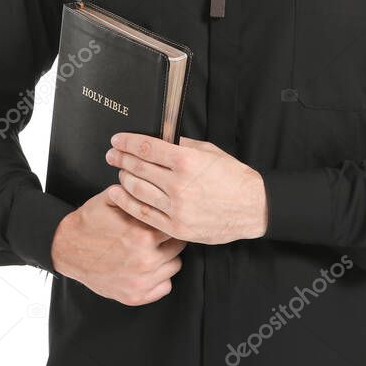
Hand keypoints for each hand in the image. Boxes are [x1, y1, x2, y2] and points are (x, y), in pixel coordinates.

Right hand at [51, 187, 186, 305]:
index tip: (166, 218)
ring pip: (174, 267)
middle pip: (179, 247)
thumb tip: (158, 184)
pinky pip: (165, 287)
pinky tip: (148, 266)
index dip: (171, 219)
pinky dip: (160, 278)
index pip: (175, 226)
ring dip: (167, 257)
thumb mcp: (112, 198)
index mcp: (143, 235)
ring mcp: (140, 282)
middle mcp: (145, 261)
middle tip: (158, 233)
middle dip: (170, 238)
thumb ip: (137, 192)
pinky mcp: (134, 297)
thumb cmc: (90, 222)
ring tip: (153, 249)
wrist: (66, 249)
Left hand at [105, 134, 267, 244]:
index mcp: (187, 161)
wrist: (253, 207)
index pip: (147, 148)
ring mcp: (177, 208)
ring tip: (118, 172)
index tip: (117, 139)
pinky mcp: (176, 227)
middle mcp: (179, 184)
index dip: (128, 142)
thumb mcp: (209, 152)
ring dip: (123, 178)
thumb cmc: (233, 177)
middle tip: (111, 154)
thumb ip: (182, 145)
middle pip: (138, 168)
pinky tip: (118, 195)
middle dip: (120, 158)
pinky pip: (144, 214)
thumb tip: (159, 137)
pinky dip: (127, 203)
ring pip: (137, 190)